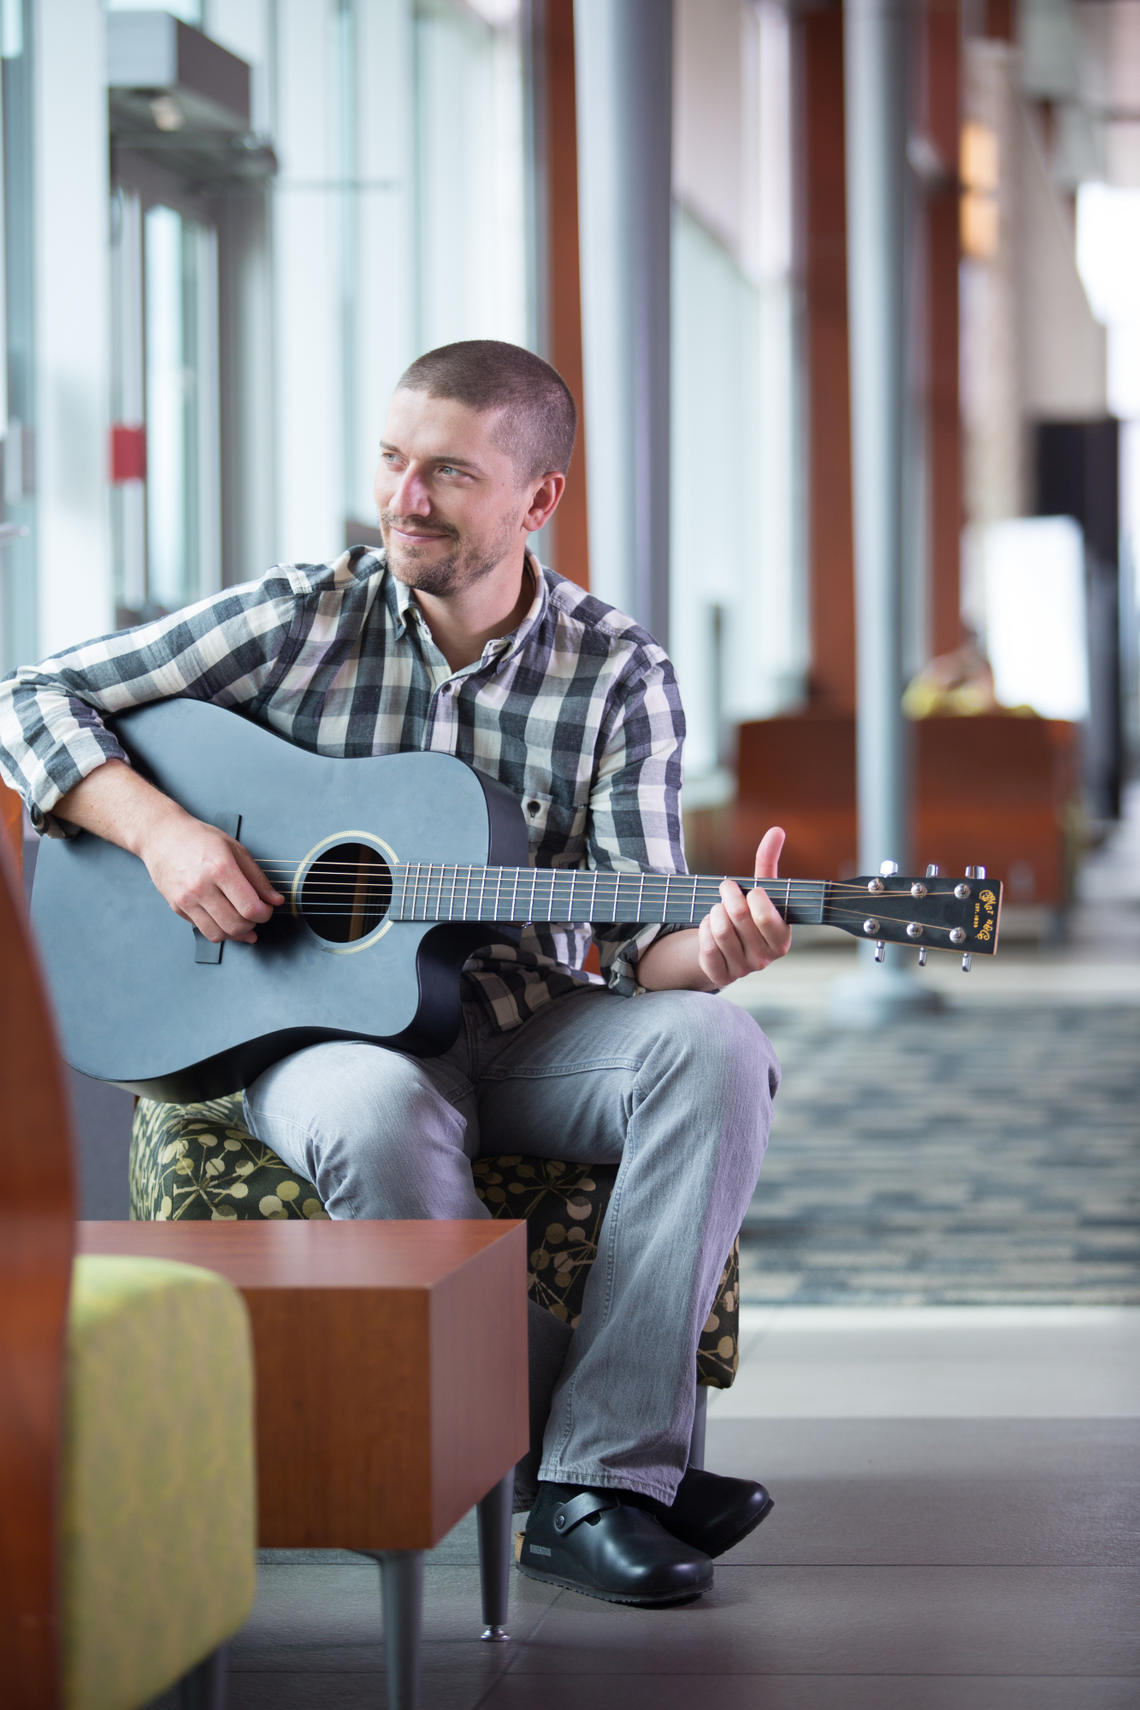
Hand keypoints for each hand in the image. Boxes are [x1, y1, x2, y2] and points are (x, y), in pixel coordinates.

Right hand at [140, 810, 283, 943]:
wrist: (163, 836)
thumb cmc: (200, 839)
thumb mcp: (236, 849)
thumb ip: (258, 878)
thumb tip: (275, 900)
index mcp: (221, 869)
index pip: (250, 908)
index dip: (265, 914)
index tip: (266, 909)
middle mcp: (201, 887)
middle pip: (236, 925)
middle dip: (253, 924)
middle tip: (256, 915)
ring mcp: (186, 899)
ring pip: (219, 934)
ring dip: (236, 933)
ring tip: (242, 920)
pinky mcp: (177, 907)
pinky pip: (203, 930)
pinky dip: (220, 931)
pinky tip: (226, 921)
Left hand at [696, 826, 791, 987]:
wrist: (729, 946)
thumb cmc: (749, 913)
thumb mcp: (760, 889)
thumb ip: (768, 862)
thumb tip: (777, 830)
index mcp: (781, 939)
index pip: (765, 917)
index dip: (753, 897)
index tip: (749, 889)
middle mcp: (765, 959)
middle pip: (739, 919)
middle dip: (728, 896)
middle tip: (726, 888)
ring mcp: (743, 970)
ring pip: (720, 931)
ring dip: (714, 912)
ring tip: (718, 908)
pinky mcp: (721, 976)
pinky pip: (706, 949)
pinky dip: (704, 930)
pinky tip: (709, 925)